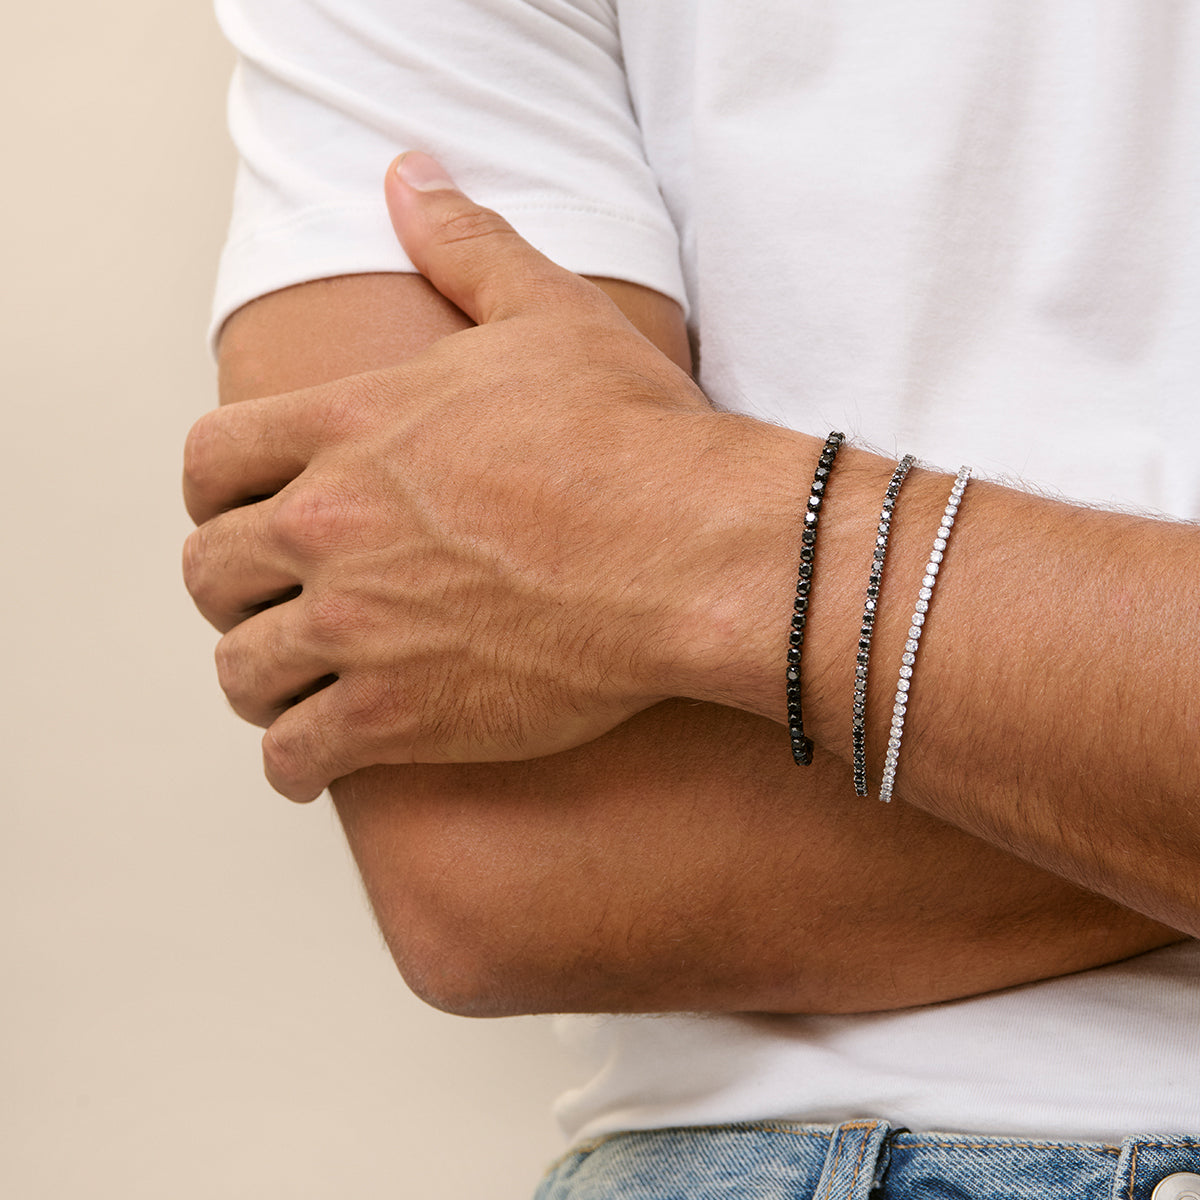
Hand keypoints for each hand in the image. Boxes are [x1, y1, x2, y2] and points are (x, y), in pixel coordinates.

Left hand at [184, 153, 764, 800]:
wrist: (693, 551)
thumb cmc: (633, 435)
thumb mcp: (546, 312)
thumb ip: (465, 244)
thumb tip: (411, 173)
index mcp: (350, 426)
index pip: (210, 461)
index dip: (213, 492)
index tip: (240, 513)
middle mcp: (332, 525)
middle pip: (209, 570)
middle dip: (231, 586)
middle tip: (270, 598)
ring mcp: (359, 627)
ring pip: (241, 670)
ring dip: (256, 675)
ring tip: (289, 681)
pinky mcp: (400, 715)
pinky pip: (297, 757)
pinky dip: (294, 763)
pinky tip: (316, 757)